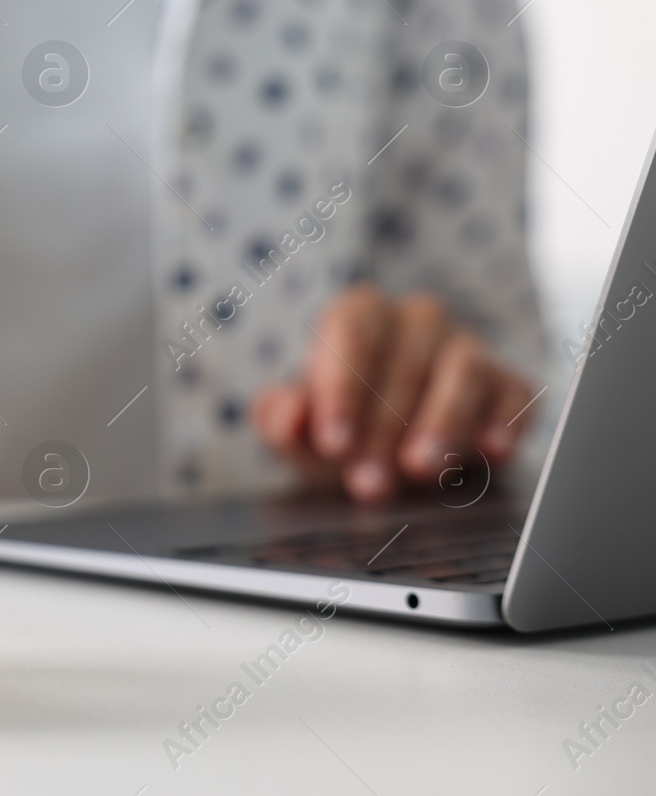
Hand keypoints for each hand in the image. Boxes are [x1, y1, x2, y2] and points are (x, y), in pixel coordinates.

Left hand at [253, 285, 539, 502]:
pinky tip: (491, 450)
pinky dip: (506, 420)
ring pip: (464, 371)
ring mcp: (468, 348)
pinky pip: (515, 394)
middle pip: (406, 360)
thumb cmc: (340, 430)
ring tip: (420, 469)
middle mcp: (418, 320)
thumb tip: (289, 413)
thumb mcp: (299, 430)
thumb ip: (281, 418)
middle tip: (368, 481)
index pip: (353, 333)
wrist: (389, 454)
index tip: (334, 442)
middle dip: (384, 427)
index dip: (342, 388)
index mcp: (360, 315)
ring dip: (442, 422)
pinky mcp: (509, 384)